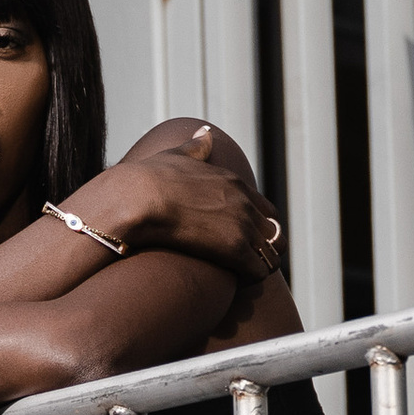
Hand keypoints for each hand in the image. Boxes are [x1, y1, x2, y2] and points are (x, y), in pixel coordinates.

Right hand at [95, 127, 284, 284]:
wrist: (138, 198)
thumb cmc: (148, 179)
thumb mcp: (177, 155)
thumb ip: (195, 148)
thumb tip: (205, 133)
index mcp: (234, 183)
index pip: (267, 211)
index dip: (259, 230)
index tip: (244, 242)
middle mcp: (244, 203)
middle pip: (276, 234)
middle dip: (264, 251)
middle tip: (245, 264)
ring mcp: (242, 225)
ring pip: (272, 256)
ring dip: (260, 267)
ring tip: (240, 276)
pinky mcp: (235, 248)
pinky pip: (259, 272)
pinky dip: (251, 280)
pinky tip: (234, 281)